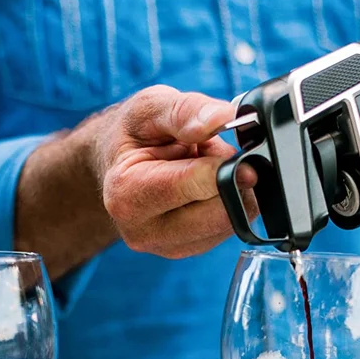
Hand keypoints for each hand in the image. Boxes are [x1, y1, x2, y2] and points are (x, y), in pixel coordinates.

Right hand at [90, 85, 256, 258]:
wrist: (117, 164)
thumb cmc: (132, 135)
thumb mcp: (149, 108)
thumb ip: (185, 111)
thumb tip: (223, 118)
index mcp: (127, 195)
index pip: (197, 184)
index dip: (227, 164)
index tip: (241, 150)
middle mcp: (144, 231)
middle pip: (220, 213)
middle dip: (232, 179)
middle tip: (215, 153)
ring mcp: (167, 247)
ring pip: (230, 223)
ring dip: (233, 192)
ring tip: (203, 169)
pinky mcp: (189, 250)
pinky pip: (230, 229)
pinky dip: (228, 204)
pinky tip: (206, 189)